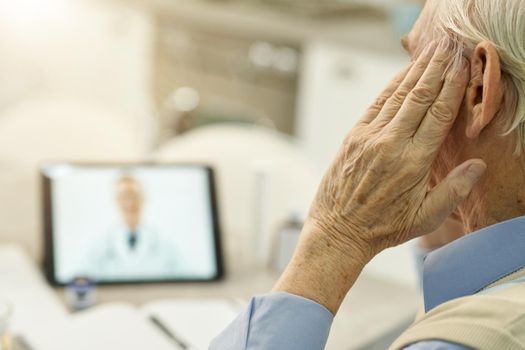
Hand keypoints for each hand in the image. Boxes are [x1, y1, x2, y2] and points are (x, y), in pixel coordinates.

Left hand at [274, 42, 486, 313]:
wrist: (338, 231)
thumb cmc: (384, 227)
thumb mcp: (425, 218)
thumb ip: (454, 190)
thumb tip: (479, 164)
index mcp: (413, 163)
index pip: (438, 115)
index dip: (453, 86)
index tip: (463, 65)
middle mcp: (390, 145)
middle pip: (419, 97)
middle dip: (436, 68)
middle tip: (450, 46)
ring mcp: (368, 139)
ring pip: (396, 96)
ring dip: (415, 71)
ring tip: (430, 52)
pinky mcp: (352, 138)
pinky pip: (375, 105)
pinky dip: (390, 87)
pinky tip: (402, 75)